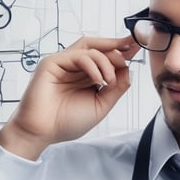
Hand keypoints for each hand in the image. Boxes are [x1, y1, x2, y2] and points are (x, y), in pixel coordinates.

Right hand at [0, 35, 139, 159]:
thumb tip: (129, 69)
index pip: (105, 57)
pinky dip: (93, 64)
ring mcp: (63, 63)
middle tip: (132, 49)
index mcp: (85, 76)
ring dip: (106, 60)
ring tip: (109, 79)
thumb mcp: (101, 105)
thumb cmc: (66, 122)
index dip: (121, 51)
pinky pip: (78, 55)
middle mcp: (75, 67)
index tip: (137, 47)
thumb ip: (116, 88)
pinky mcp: (52, 62)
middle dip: (117, 46)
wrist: (42, 133)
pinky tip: (99, 79)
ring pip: (90, 48)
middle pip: (98, 47)